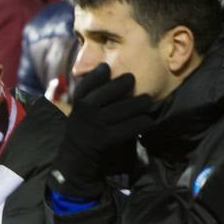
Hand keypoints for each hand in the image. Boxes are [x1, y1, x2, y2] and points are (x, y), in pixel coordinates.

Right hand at [54, 63, 154, 197]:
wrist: (76, 156)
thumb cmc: (84, 127)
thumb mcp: (80, 108)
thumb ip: (91, 92)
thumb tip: (106, 68)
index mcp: (78, 102)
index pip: (87, 84)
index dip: (97, 74)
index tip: (107, 67)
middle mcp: (85, 111)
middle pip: (107, 92)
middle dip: (123, 84)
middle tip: (133, 80)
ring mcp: (95, 125)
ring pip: (122, 109)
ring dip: (138, 103)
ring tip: (148, 100)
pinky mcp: (105, 139)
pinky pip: (127, 128)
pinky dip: (140, 123)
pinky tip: (148, 120)